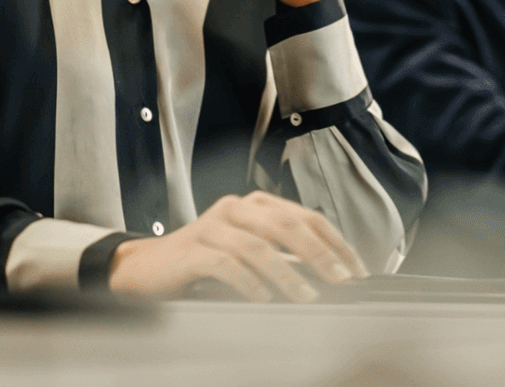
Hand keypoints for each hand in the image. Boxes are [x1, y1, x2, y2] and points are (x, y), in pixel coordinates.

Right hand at [108, 192, 369, 302]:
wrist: (147, 269)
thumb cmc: (203, 263)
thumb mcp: (248, 254)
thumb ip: (284, 258)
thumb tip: (330, 276)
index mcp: (256, 205)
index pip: (306, 216)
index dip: (335, 242)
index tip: (357, 270)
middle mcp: (236, 208)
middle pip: (286, 225)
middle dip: (319, 254)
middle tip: (340, 280)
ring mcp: (211, 227)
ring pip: (258, 246)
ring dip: (288, 274)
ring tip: (307, 296)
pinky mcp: (192, 250)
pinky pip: (226, 264)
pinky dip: (248, 282)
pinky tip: (263, 298)